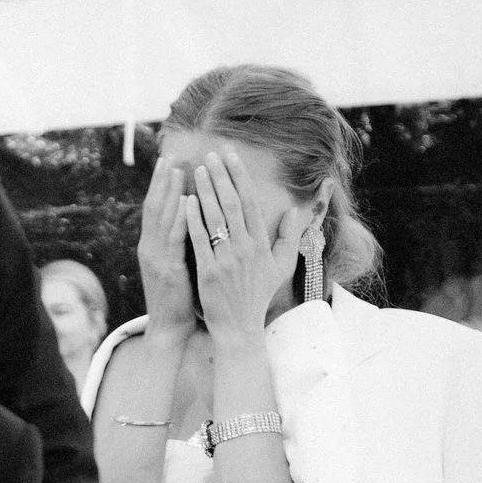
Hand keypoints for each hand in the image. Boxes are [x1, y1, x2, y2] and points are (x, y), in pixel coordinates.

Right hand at [134, 155, 197, 339]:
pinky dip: (180, 218)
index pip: (154, 208)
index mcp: (152, 246)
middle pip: (154, 206)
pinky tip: (187, 201)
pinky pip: (174, 238)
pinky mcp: (168, 270)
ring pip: (161, 218)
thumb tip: (189, 217)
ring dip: (169, 192)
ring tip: (177, 168)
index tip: (168, 161)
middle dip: (161, 180)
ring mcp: (156, 258)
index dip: (160, 184)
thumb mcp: (175, 265)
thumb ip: (178, 242)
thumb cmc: (178, 298)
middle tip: (170, 155)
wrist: (169, 329)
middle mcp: (149, 248)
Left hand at [187, 150, 293, 339]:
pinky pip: (200, 241)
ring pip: (216, 218)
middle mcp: (246, 249)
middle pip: (233, 204)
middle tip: (210, 155)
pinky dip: (193, 220)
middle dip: (220, 177)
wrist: (240, 327)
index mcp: (261, 244)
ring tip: (196, 170)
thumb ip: (288, 238)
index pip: (250, 203)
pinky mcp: (209, 272)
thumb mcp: (280, 267)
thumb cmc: (258, 296)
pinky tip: (185, 201)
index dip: (240, 177)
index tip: (231, 156)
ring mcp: (227, 260)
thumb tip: (296, 212)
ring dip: (206, 191)